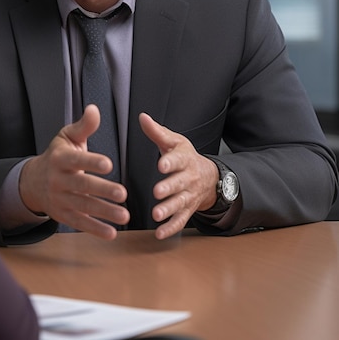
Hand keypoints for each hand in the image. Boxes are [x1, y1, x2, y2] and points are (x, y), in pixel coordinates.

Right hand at [19, 104, 129, 238]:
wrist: (32, 181)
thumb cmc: (57, 156)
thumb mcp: (66, 137)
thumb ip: (84, 126)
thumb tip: (95, 109)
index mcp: (60, 158)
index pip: (77, 160)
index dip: (91, 162)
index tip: (109, 164)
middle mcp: (58, 180)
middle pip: (82, 186)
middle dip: (103, 190)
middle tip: (123, 193)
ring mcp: (60, 199)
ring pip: (83, 206)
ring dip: (104, 212)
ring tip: (125, 216)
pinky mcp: (63, 215)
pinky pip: (79, 223)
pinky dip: (95, 229)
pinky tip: (111, 233)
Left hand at [139, 113, 219, 239]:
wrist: (208, 176)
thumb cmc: (184, 156)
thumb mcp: (174, 142)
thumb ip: (157, 132)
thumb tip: (142, 117)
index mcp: (184, 159)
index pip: (177, 160)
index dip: (170, 162)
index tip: (161, 164)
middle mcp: (188, 178)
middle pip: (179, 183)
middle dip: (169, 188)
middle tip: (157, 191)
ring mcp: (189, 195)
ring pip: (180, 204)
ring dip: (168, 209)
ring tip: (156, 214)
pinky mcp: (187, 210)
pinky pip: (180, 221)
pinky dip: (171, 228)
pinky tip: (160, 234)